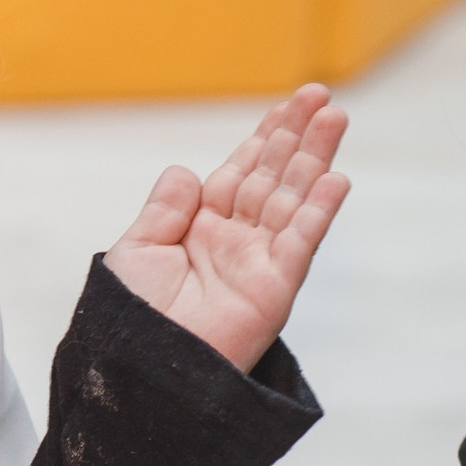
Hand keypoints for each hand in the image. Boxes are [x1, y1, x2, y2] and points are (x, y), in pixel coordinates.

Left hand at [103, 81, 348, 373]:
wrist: (139, 369)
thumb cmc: (130, 320)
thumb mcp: (138, 251)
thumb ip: (165, 210)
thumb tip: (187, 170)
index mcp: (201, 228)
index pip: (240, 171)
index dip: (265, 137)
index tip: (288, 105)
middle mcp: (235, 241)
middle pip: (274, 176)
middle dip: (297, 135)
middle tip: (321, 96)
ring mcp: (258, 263)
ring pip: (293, 199)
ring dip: (315, 159)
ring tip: (335, 118)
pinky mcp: (273, 290)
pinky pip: (300, 243)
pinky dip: (318, 212)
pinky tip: (335, 179)